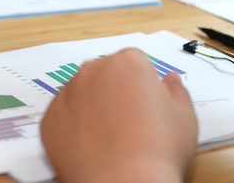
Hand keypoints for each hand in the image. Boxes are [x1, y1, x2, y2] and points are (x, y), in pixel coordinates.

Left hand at [40, 48, 197, 182]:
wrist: (123, 182)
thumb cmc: (156, 151)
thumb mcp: (183, 117)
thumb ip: (175, 90)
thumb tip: (169, 81)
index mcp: (126, 63)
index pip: (133, 62)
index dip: (141, 84)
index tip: (145, 104)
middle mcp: (92, 70)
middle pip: (104, 73)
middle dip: (114, 90)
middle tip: (128, 121)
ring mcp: (67, 93)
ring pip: (81, 93)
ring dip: (91, 106)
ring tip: (109, 137)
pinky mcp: (49, 117)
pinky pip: (63, 116)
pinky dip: (72, 126)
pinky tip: (91, 145)